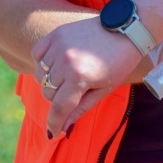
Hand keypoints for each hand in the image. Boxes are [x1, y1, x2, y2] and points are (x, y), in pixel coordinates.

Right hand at [31, 16, 142, 137]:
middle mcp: (65, 62)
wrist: (125, 29)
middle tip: (72, 92)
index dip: (54, 123)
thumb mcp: (104, 89)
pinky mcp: (56, 33)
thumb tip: (64, 128)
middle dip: (57, 99)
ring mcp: (59, 45)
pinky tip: (56, 63)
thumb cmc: (119, 62)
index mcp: (79, 78)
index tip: (52, 133)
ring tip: (66, 76)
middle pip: (47, 93)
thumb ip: (81, 108)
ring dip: (50, 81)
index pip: (58, 107)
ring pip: (40, 76)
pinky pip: (37, 54)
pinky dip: (42, 62)